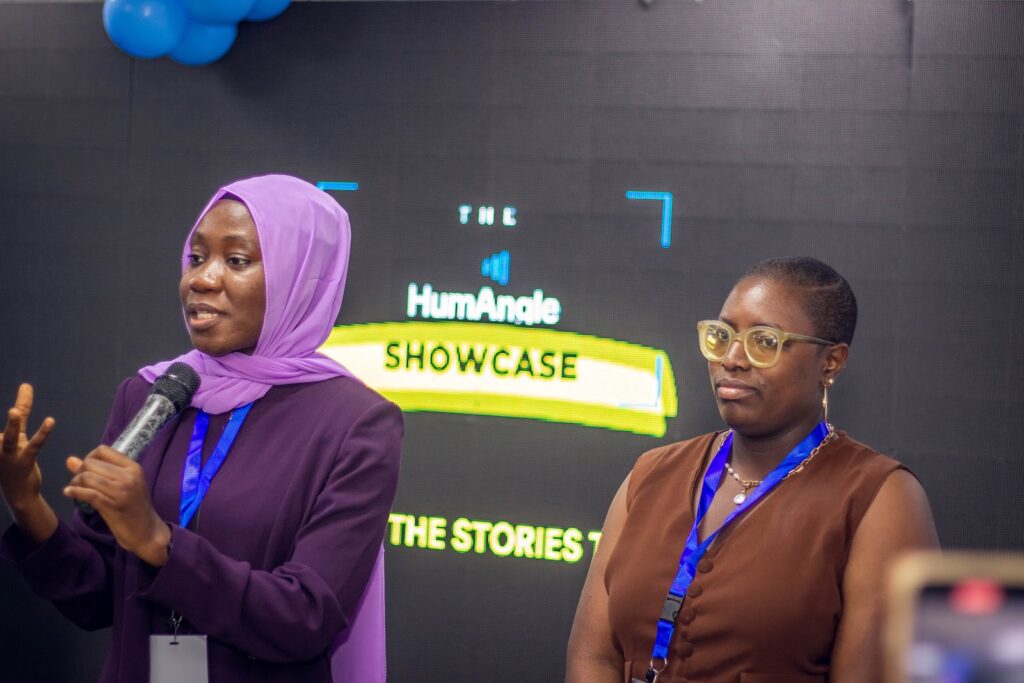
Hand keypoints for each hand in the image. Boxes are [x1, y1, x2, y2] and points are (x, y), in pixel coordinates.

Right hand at [0, 384, 54, 508]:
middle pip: (0, 431)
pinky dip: (42, 433)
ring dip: (12, 426)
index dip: (15, 406)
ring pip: (10, 439)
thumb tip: (25, 385)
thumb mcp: (17, 433)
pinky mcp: (23, 463)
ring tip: (14, 411)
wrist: (18, 494)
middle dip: (7, 421)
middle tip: (7, 408)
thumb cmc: (15, 458)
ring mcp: (8, 456)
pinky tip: (50, 421)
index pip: (4, 421)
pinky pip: (33, 446)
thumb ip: (22, 409)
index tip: (15, 395)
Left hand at [64, 447, 169, 566]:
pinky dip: (75, 492)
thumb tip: (70, 460)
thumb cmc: (134, 507)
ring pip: (87, 477)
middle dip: (79, 472)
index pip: (103, 451)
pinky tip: (69, 493)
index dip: (89, 457)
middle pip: (92, 463)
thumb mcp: (123, 485)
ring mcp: (121, 491)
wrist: (147, 531)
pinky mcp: (113, 506)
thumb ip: (99, 472)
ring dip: (75, 483)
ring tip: (74, 489)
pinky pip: (88, 494)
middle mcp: (128, 476)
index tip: (87, 469)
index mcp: (133, 467)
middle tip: (79, 482)